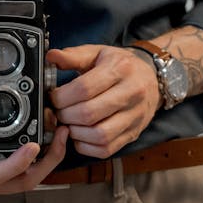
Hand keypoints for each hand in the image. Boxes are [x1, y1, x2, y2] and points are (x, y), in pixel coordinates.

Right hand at [0, 76, 68, 200]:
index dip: (17, 163)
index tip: (34, 146)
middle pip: (20, 183)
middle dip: (46, 163)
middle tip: (60, 137)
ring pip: (24, 182)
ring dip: (45, 163)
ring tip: (60, 137)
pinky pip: (19, 175)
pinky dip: (36, 161)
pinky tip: (45, 142)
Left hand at [47, 44, 160, 158]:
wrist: (151, 78)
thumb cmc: (120, 65)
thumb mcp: (98, 53)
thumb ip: (73, 56)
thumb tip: (51, 56)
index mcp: (120, 69)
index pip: (84, 88)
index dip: (62, 96)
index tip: (53, 97)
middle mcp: (131, 93)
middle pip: (89, 113)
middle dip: (65, 115)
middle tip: (57, 111)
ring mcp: (134, 117)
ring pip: (99, 135)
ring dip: (75, 133)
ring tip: (68, 123)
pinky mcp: (133, 134)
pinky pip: (106, 149)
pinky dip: (86, 146)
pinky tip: (79, 135)